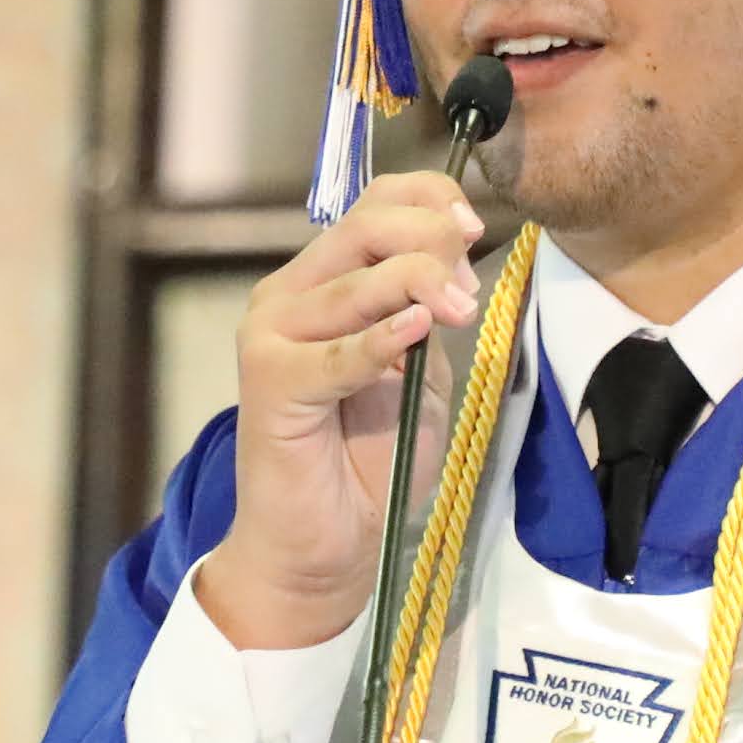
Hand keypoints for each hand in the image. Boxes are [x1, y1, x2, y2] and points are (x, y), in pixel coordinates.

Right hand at [194, 173, 481, 650]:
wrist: (328, 541)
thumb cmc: (370, 457)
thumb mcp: (420, 367)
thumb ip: (428, 310)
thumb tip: (454, 254)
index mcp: (322, 281)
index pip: (374, 203)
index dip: (429, 200)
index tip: (473, 230)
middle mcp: (288, 294)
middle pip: (366, 228)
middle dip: (433, 243)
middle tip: (469, 292)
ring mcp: (271, 334)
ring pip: (358, 282)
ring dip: (422, 287)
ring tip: (459, 316)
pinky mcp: (269, 382)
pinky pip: (337, 352)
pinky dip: (380, 340)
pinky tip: (417, 332)